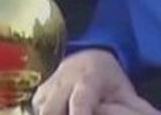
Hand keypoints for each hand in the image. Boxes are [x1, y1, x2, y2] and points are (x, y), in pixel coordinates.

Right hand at [36, 49, 154, 114]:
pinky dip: (44, 114)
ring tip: (66, 114)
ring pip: (41, 108)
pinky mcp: (39, 91)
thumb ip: (132, 108)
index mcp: (88, 79)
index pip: (80, 101)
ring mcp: (49, 85)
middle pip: (51, 108)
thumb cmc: (109, 81)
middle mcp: (64, 80)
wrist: (87, 59)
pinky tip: (61, 113)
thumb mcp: (124, 92)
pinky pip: (36, 108)